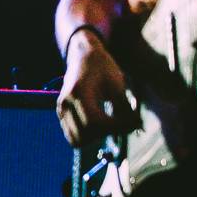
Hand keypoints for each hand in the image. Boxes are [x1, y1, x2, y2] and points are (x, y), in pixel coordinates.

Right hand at [56, 28, 138, 148]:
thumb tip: (135, 127)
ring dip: (96, 138)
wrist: (83, 56)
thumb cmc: (102, 67)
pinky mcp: (61, 114)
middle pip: (86, 134)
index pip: (95, 123)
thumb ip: (124, 107)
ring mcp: (61, 110)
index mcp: (78, 93)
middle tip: (123, 124)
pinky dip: (88, 136)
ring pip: (77, 140)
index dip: (116, 127)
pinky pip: (73, 136)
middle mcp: (66, 103)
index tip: (133, 123)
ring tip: (110, 125)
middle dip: (108, 133)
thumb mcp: (117, 84)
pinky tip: (101, 125)